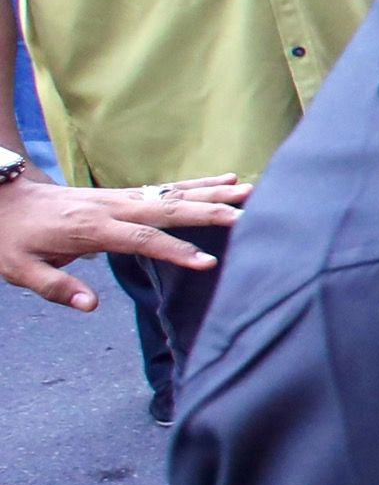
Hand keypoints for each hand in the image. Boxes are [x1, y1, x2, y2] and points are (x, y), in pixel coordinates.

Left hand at [0, 174, 251, 310]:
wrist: (1, 198)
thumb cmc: (11, 237)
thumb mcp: (20, 268)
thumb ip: (56, 286)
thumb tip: (90, 305)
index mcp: (91, 228)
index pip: (142, 240)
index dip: (176, 251)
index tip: (209, 262)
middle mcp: (111, 208)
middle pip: (168, 209)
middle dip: (210, 212)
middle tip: (247, 215)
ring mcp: (119, 197)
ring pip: (172, 193)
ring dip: (212, 191)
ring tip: (248, 189)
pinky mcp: (122, 194)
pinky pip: (165, 188)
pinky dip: (197, 183)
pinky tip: (224, 178)